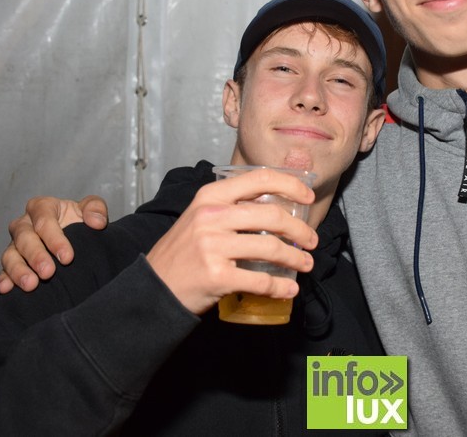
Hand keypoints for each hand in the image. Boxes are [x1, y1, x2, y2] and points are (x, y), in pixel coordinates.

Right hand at [0, 195, 108, 293]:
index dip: (54, 238)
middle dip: (36, 256)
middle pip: (24, 238)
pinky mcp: (11, 262)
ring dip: (18, 270)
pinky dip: (4, 279)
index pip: (44, 220)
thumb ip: (96, 208)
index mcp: (42, 207)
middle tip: (48, 272)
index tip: (68, 257)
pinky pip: (4, 270)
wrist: (75, 237)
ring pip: (10, 255)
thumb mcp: (91, 208)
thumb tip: (96, 222)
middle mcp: (25, 224)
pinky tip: (6, 289)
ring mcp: (15, 244)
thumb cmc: (80, 220)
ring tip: (31, 284)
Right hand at [145, 167, 318, 314]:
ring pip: (271, 248)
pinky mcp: (217, 276)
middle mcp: (211, 217)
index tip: (308, 197)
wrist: (154, 286)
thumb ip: (231, 207)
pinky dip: (280, 287)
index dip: (290, 185)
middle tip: (311, 241)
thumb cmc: (183, 252)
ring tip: (305, 264)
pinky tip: (289, 288)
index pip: (259, 179)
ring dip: (296, 258)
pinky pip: (260, 280)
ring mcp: (213, 246)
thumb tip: (276, 208)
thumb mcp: (200, 216)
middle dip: (300, 229)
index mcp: (210, 197)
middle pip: (272, 215)